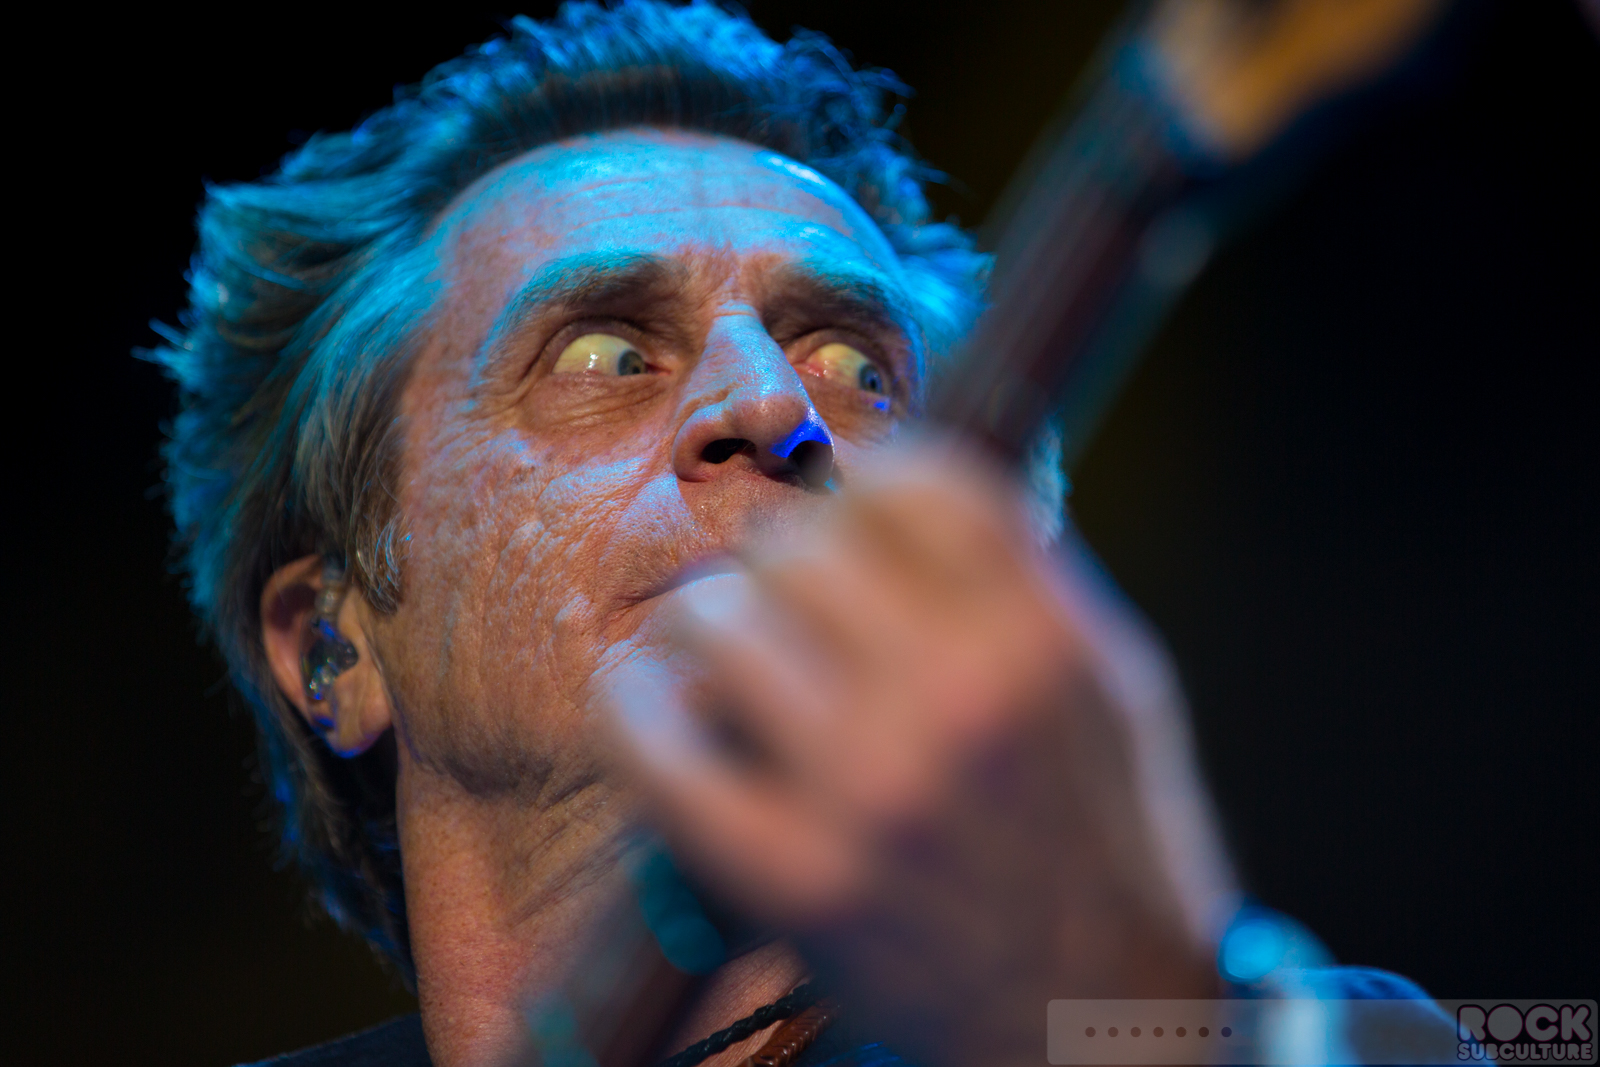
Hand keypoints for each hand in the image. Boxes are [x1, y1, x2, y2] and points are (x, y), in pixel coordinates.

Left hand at [605, 438, 1233, 1066]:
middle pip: (794, 544)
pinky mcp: (792, 874)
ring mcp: (871, 785)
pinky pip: (653, 736)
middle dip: (776, 574)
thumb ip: (1023, 579)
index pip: (909, 478)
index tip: (848, 529)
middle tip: (783, 620)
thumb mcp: (1110, 686)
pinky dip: (632, 712)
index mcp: (1040, 638)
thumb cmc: (1103, 841)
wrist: (1097, 1021)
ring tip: (725, 673)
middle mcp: (959, 696)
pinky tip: (652, 717)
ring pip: (715, 621)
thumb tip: (902, 485)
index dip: (860, 492)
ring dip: (705, 638)